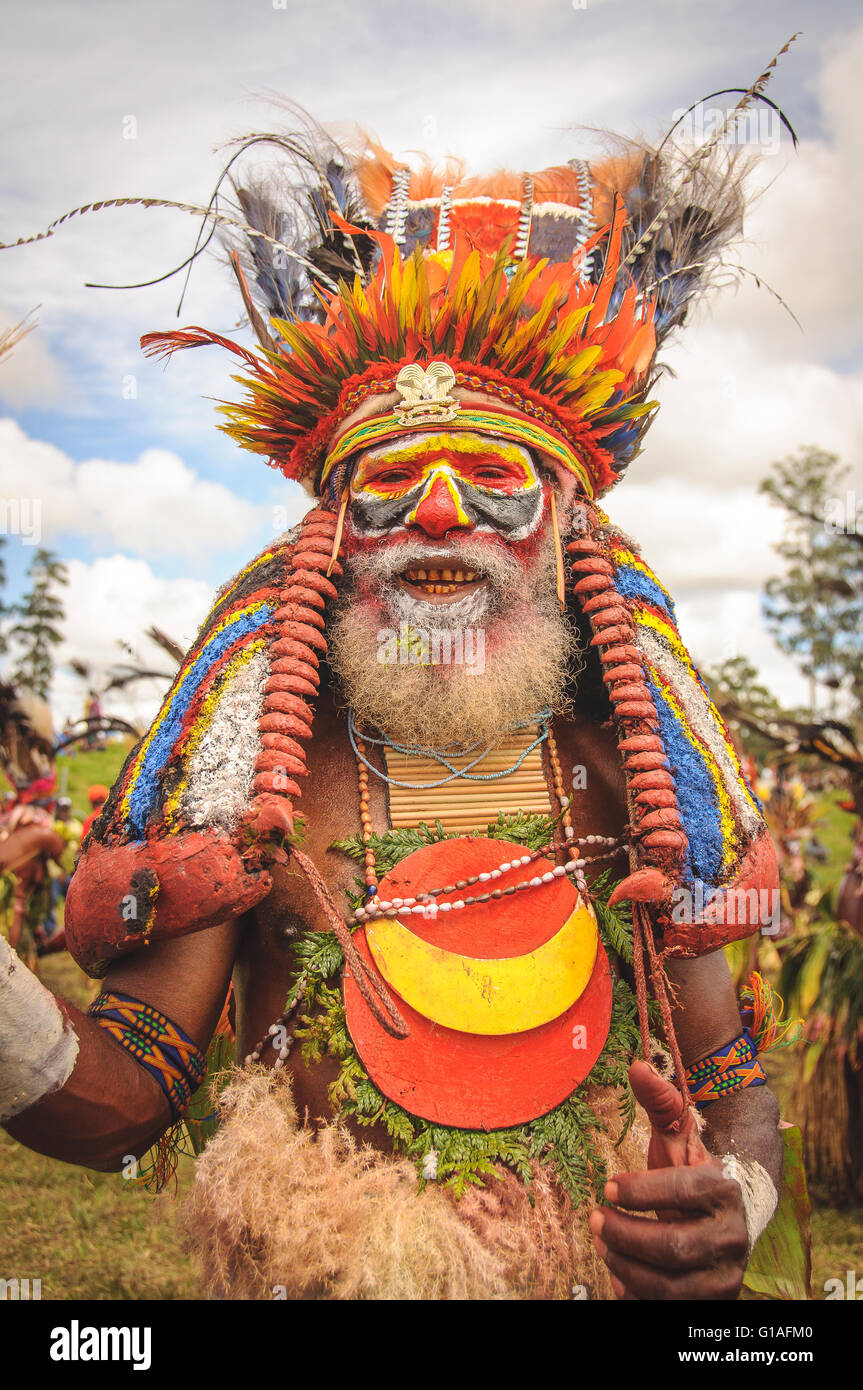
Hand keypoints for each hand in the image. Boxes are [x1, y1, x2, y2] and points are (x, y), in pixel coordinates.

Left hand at [589, 1060, 748, 1299]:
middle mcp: (732, 1234)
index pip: (681, 1192)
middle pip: (673, 1245)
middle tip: (595, 1220)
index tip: (607, 1187)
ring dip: (626, 1266)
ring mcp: (726, 1271)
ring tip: (603, 1243)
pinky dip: (639, 1294)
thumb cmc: (695, 1171)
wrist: (736, 1212)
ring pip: (671, 1283)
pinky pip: (672, 1307)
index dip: (641, 1191)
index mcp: (725, 1188)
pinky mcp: (716, 1298)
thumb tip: (636, 1066)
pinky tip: (619, 1274)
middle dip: (626, 1234)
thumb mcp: (679, 1135)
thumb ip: (659, 1101)